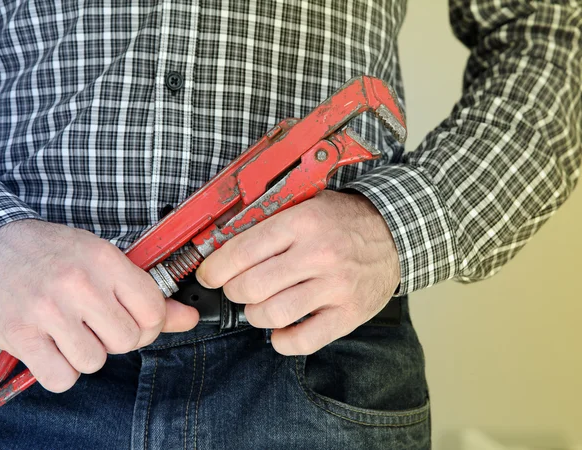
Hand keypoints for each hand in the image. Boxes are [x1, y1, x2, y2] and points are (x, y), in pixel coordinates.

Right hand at [0, 219, 198, 392]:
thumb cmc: (52, 254)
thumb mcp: (103, 260)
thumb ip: (148, 294)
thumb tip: (188, 319)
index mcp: (105, 260)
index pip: (154, 312)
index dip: (149, 324)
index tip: (135, 319)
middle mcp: (78, 284)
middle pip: (128, 340)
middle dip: (117, 338)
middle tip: (97, 324)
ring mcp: (47, 310)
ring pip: (95, 362)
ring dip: (87, 354)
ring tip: (71, 331)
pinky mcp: (20, 334)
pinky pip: (61, 378)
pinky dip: (60, 371)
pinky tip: (53, 347)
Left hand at [195, 190, 399, 354]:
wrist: (395, 234)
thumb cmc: (345, 220)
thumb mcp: (308, 202)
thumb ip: (271, 219)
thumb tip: (223, 239)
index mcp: (303, 222)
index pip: (243, 250)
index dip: (216, 268)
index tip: (209, 275)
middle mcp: (319, 255)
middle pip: (252, 287)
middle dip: (233, 291)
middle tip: (237, 288)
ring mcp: (335, 287)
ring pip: (272, 315)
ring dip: (254, 315)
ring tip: (259, 305)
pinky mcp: (349, 313)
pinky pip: (304, 341)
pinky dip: (282, 341)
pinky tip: (280, 329)